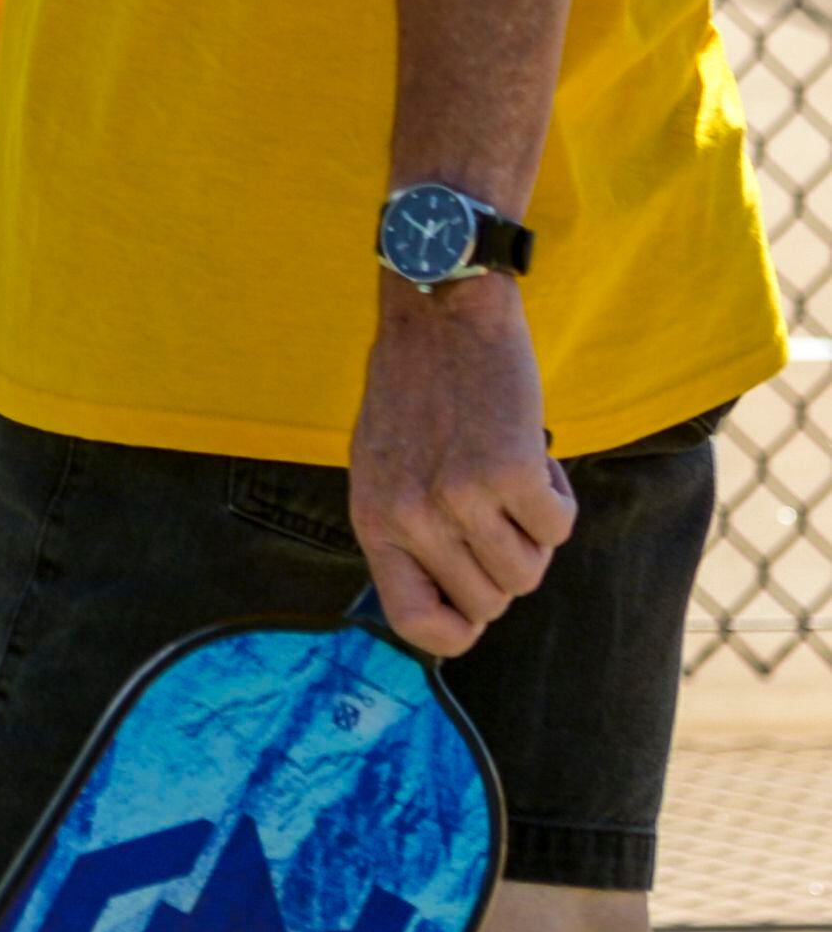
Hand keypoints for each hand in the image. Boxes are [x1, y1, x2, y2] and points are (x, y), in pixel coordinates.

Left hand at [348, 273, 575, 656]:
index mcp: (373, 519)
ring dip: (534, 530)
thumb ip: (408, 529)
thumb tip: (457, 613)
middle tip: (499, 507)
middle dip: (507, 561)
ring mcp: (458, 498)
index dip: (460, 627)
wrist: (441, 304)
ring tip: (513, 476)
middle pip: (491, 602)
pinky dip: (558, 496)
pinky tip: (534, 454)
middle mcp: (411, 517)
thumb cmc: (418, 381)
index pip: (416, 622)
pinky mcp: (509, 473)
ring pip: (529, 572)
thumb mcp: (385, 462)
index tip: (478, 601)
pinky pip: (558, 527)